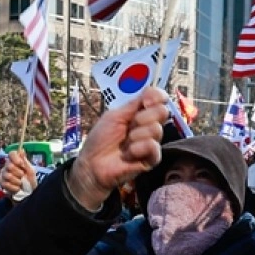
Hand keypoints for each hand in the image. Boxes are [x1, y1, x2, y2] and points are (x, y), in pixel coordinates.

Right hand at [0, 151, 37, 201]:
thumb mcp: (30, 170)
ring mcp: (2, 173)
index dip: (16, 159)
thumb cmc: (29, 180)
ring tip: (21, 183)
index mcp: (15, 160)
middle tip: (22, 176)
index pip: (11, 153)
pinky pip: (5, 183)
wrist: (28, 192)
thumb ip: (25, 161)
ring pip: (7, 175)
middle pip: (9, 165)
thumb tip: (21, 150)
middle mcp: (7, 165)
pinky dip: (13, 187)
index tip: (21, 165)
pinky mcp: (0, 182)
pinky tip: (17, 188)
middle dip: (18, 173)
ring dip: (17, 181)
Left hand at [70, 88, 167, 210]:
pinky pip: (153, 146)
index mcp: (140, 113)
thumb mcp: (113, 116)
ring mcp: (151, 142)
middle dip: (143, 117)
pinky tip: (128, 153)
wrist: (92, 164)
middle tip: (129, 126)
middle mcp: (148, 126)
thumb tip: (151, 90)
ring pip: (156, 129)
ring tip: (125, 144)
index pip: (159, 98)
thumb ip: (133, 104)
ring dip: (136, 135)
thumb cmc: (100, 140)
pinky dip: (139, 148)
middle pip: (162, 112)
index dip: (156, 96)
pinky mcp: (152, 159)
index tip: (146, 101)